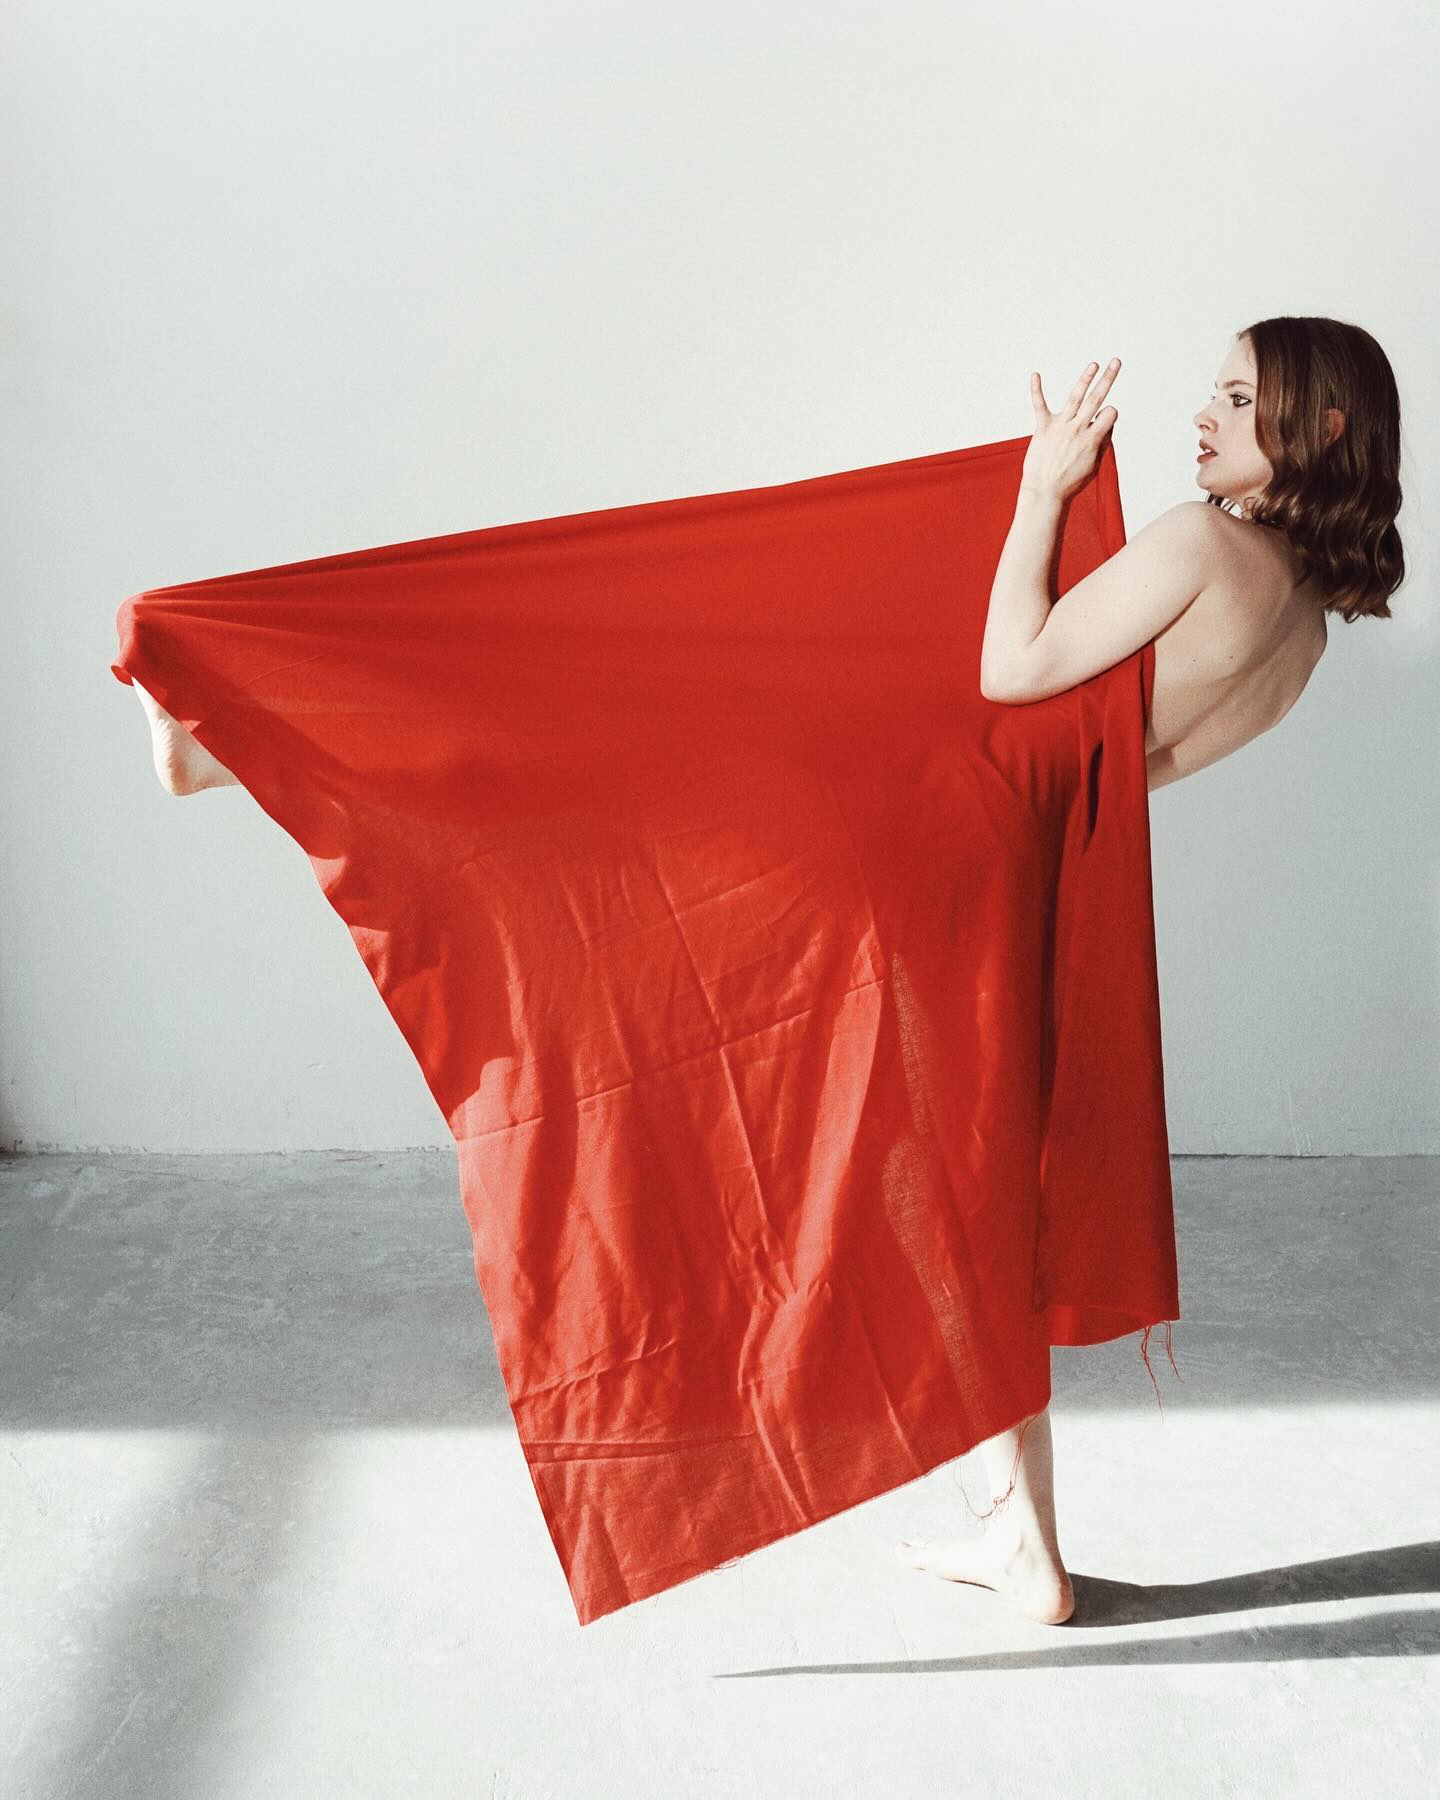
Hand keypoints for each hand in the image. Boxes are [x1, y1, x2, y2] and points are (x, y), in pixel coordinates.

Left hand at [1021, 358, 1120, 501]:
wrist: (1045, 492)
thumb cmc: (1070, 482)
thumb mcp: (1094, 465)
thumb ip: (1101, 444)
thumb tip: (1106, 426)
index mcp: (1092, 439)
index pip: (1110, 414)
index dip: (1111, 414)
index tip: (1104, 422)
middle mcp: (1077, 428)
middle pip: (1096, 398)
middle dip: (1108, 378)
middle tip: (1116, 361)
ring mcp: (1060, 426)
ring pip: (1075, 396)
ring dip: (1085, 378)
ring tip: (1094, 364)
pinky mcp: (1043, 428)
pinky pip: (1039, 404)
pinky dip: (1036, 389)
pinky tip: (1035, 374)